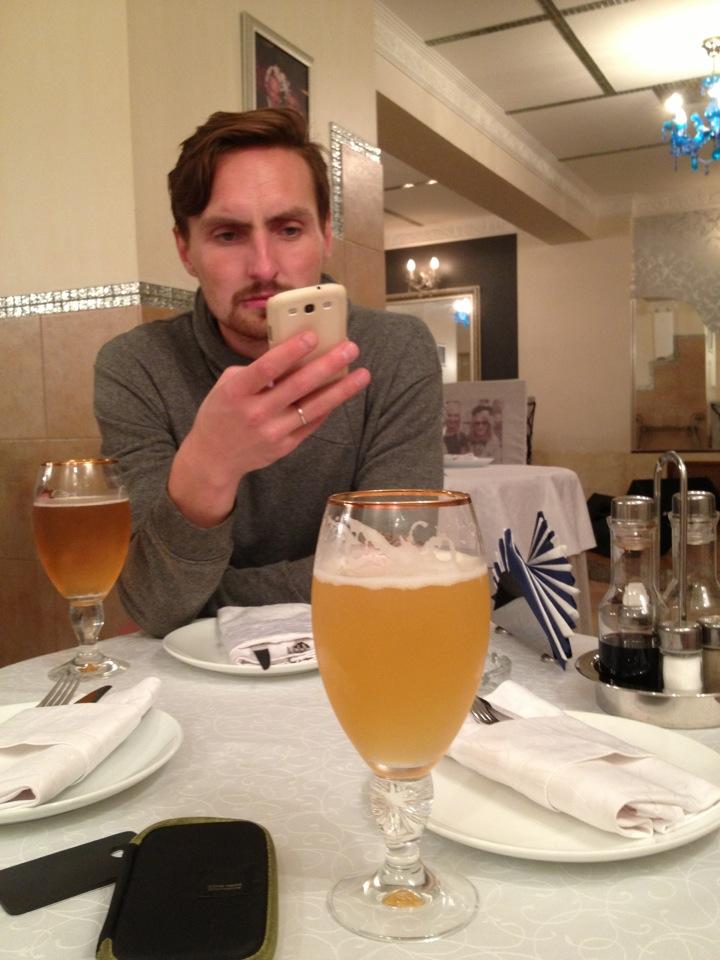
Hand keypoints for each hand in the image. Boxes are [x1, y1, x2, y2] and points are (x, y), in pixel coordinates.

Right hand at [168, 331, 370, 526]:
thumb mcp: (227, 386)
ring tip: (363, 374)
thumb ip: (256, 371)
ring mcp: (272, 432)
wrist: (214, 457)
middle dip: (327, 365)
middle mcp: (255, 413)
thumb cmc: (221, 413)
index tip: (312, 335)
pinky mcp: (285, 446)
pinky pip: (312, 423)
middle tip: (350, 349)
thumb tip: (292, 355)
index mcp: (236, 392)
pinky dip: (328, 406)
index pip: (267, 369)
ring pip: (313, 407)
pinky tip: (343, 392)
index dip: (290, 351)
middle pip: (298, 386)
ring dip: (341, 389)